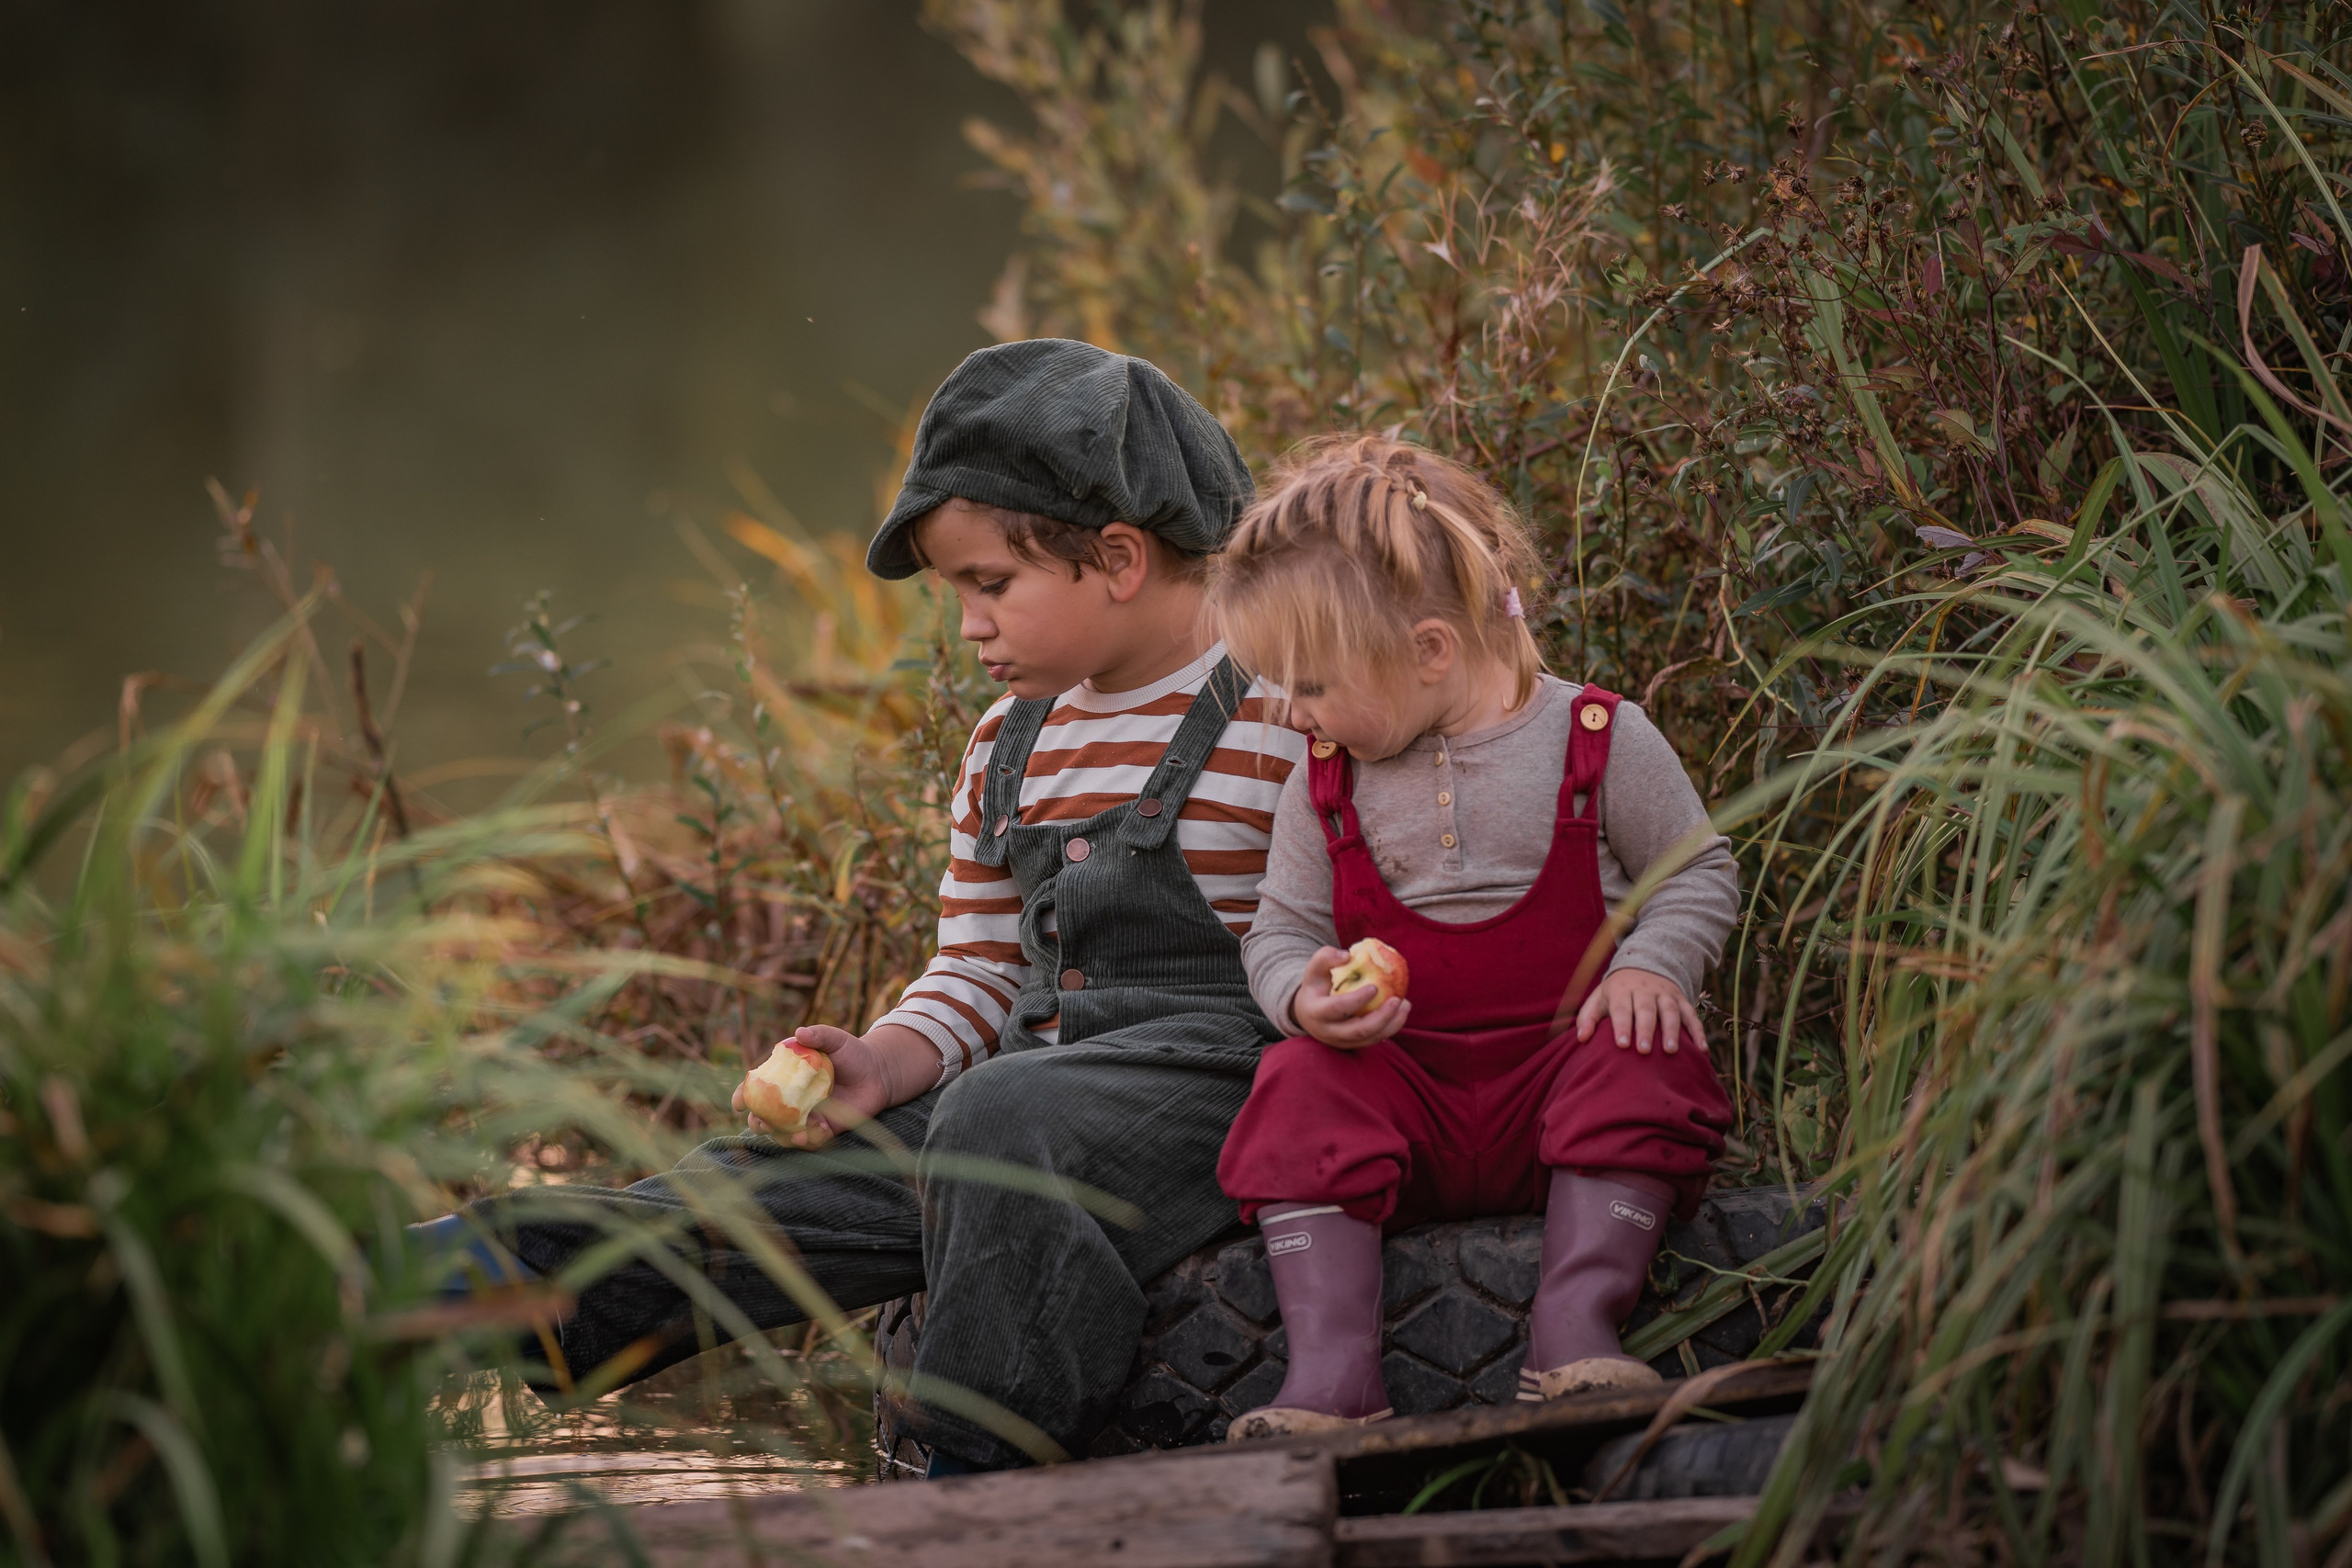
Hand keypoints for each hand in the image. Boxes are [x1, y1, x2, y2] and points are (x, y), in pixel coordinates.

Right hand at [731, 1025, 891, 1148]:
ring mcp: (806, 1117)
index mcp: (785, 1077)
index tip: (738, 1103)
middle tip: (763, 1122)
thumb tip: (800, 1032)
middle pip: (763, 1116)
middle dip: (758, 1122)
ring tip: (795, 1135)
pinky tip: (823, 1130)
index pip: (756, 1089)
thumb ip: (819, 1035)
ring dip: (783, 1138)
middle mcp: (790, 1100)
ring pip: (783, 1134)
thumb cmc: (852, 1053)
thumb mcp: (836, 1039)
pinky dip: (812, 1139)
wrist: (878, 1072)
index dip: (743, 1096)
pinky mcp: (824, 1129)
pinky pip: (811, 1140)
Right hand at [1291, 945, 1410, 1048]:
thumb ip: (1325, 957)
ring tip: (1406, 1005)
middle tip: (1397, 1000)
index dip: (1357, 1000)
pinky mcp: (1352, 1045)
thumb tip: (1347, 955)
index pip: (1338, 1009)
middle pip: (1357, 1030)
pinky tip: (1401, 1012)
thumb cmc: (1315, 986)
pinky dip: (1390, 1028)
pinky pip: (1374, 1040)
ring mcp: (1341, 1042)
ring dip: (1391, 1024)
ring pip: (1369, 1038)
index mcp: (1316, 1012)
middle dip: (1381, 1017)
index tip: (1375, 987)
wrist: (1308, 1013)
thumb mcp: (1314, 970)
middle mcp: (1328, 1032)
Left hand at [1574, 967, 1704, 1056]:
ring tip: (1671, 1051)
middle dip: (1646, 1029)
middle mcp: (1644, 990)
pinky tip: (1702, 1049)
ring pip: (1670, 1010)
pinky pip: (1691, 1014)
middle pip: (1646, 1009)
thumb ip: (1588, 1017)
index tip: (1622, 1045)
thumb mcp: (1599, 998)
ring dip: (1672, 1030)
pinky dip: (1698, 1031)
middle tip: (1644, 1051)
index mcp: (1621, 989)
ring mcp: (1665, 993)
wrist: (1643, 965)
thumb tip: (1580, 1038)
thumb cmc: (1616, 992)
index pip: (1621, 1007)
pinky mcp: (1681, 999)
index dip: (1622, 1025)